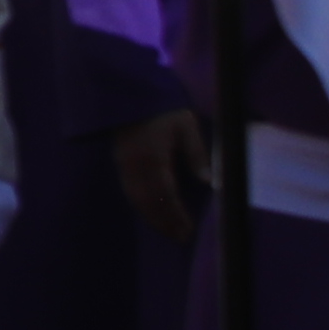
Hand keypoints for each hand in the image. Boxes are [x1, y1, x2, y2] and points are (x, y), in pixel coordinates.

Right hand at [113, 106, 211, 241]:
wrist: (129, 91)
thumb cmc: (163, 108)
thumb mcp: (185, 126)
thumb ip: (197, 153)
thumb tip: (208, 182)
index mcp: (154, 158)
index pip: (166, 195)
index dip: (177, 215)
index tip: (188, 231)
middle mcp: (136, 166)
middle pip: (149, 202)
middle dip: (164, 222)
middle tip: (179, 238)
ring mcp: (124, 164)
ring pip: (136, 199)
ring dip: (151, 218)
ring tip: (167, 231)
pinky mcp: (119, 161)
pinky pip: (129, 191)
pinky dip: (140, 206)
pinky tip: (149, 211)